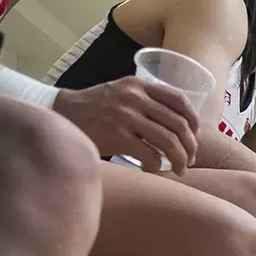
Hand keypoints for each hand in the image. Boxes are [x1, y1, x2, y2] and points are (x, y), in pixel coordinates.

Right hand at [53, 77, 200, 173]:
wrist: (60, 114)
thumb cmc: (94, 109)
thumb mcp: (121, 92)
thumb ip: (146, 100)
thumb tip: (178, 125)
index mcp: (140, 85)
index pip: (180, 100)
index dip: (194, 121)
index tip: (195, 137)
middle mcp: (135, 98)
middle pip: (179, 124)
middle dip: (190, 146)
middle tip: (190, 160)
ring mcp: (126, 116)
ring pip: (169, 141)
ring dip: (179, 159)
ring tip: (179, 169)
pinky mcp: (117, 135)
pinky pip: (149, 155)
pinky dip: (156, 165)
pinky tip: (153, 169)